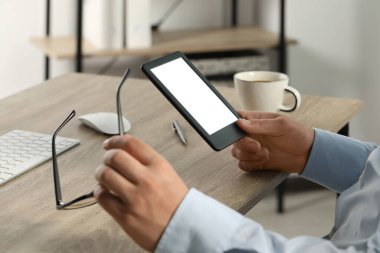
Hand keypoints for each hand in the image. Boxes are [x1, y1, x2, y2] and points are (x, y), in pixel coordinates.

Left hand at [94, 135, 188, 251]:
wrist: (185, 229)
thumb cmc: (178, 205)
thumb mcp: (168, 175)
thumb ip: (148, 163)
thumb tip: (127, 154)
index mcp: (159, 166)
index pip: (131, 144)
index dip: (115, 140)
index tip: (109, 143)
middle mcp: (146, 179)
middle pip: (115, 157)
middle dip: (107, 157)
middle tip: (107, 161)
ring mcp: (134, 197)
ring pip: (105, 174)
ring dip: (101, 173)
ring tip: (104, 176)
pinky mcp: (125, 215)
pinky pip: (102, 197)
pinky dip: (99, 191)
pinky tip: (105, 192)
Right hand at [231, 111, 314, 173]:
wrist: (308, 154)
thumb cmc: (297, 134)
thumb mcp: (281, 124)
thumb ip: (260, 124)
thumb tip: (241, 122)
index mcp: (255, 120)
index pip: (236, 118)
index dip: (234, 125)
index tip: (242, 131)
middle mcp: (251, 134)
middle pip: (234, 139)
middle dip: (244, 145)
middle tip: (258, 146)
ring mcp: (252, 148)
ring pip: (236, 152)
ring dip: (249, 156)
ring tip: (265, 153)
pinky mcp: (255, 161)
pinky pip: (242, 165)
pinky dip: (251, 164)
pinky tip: (263, 160)